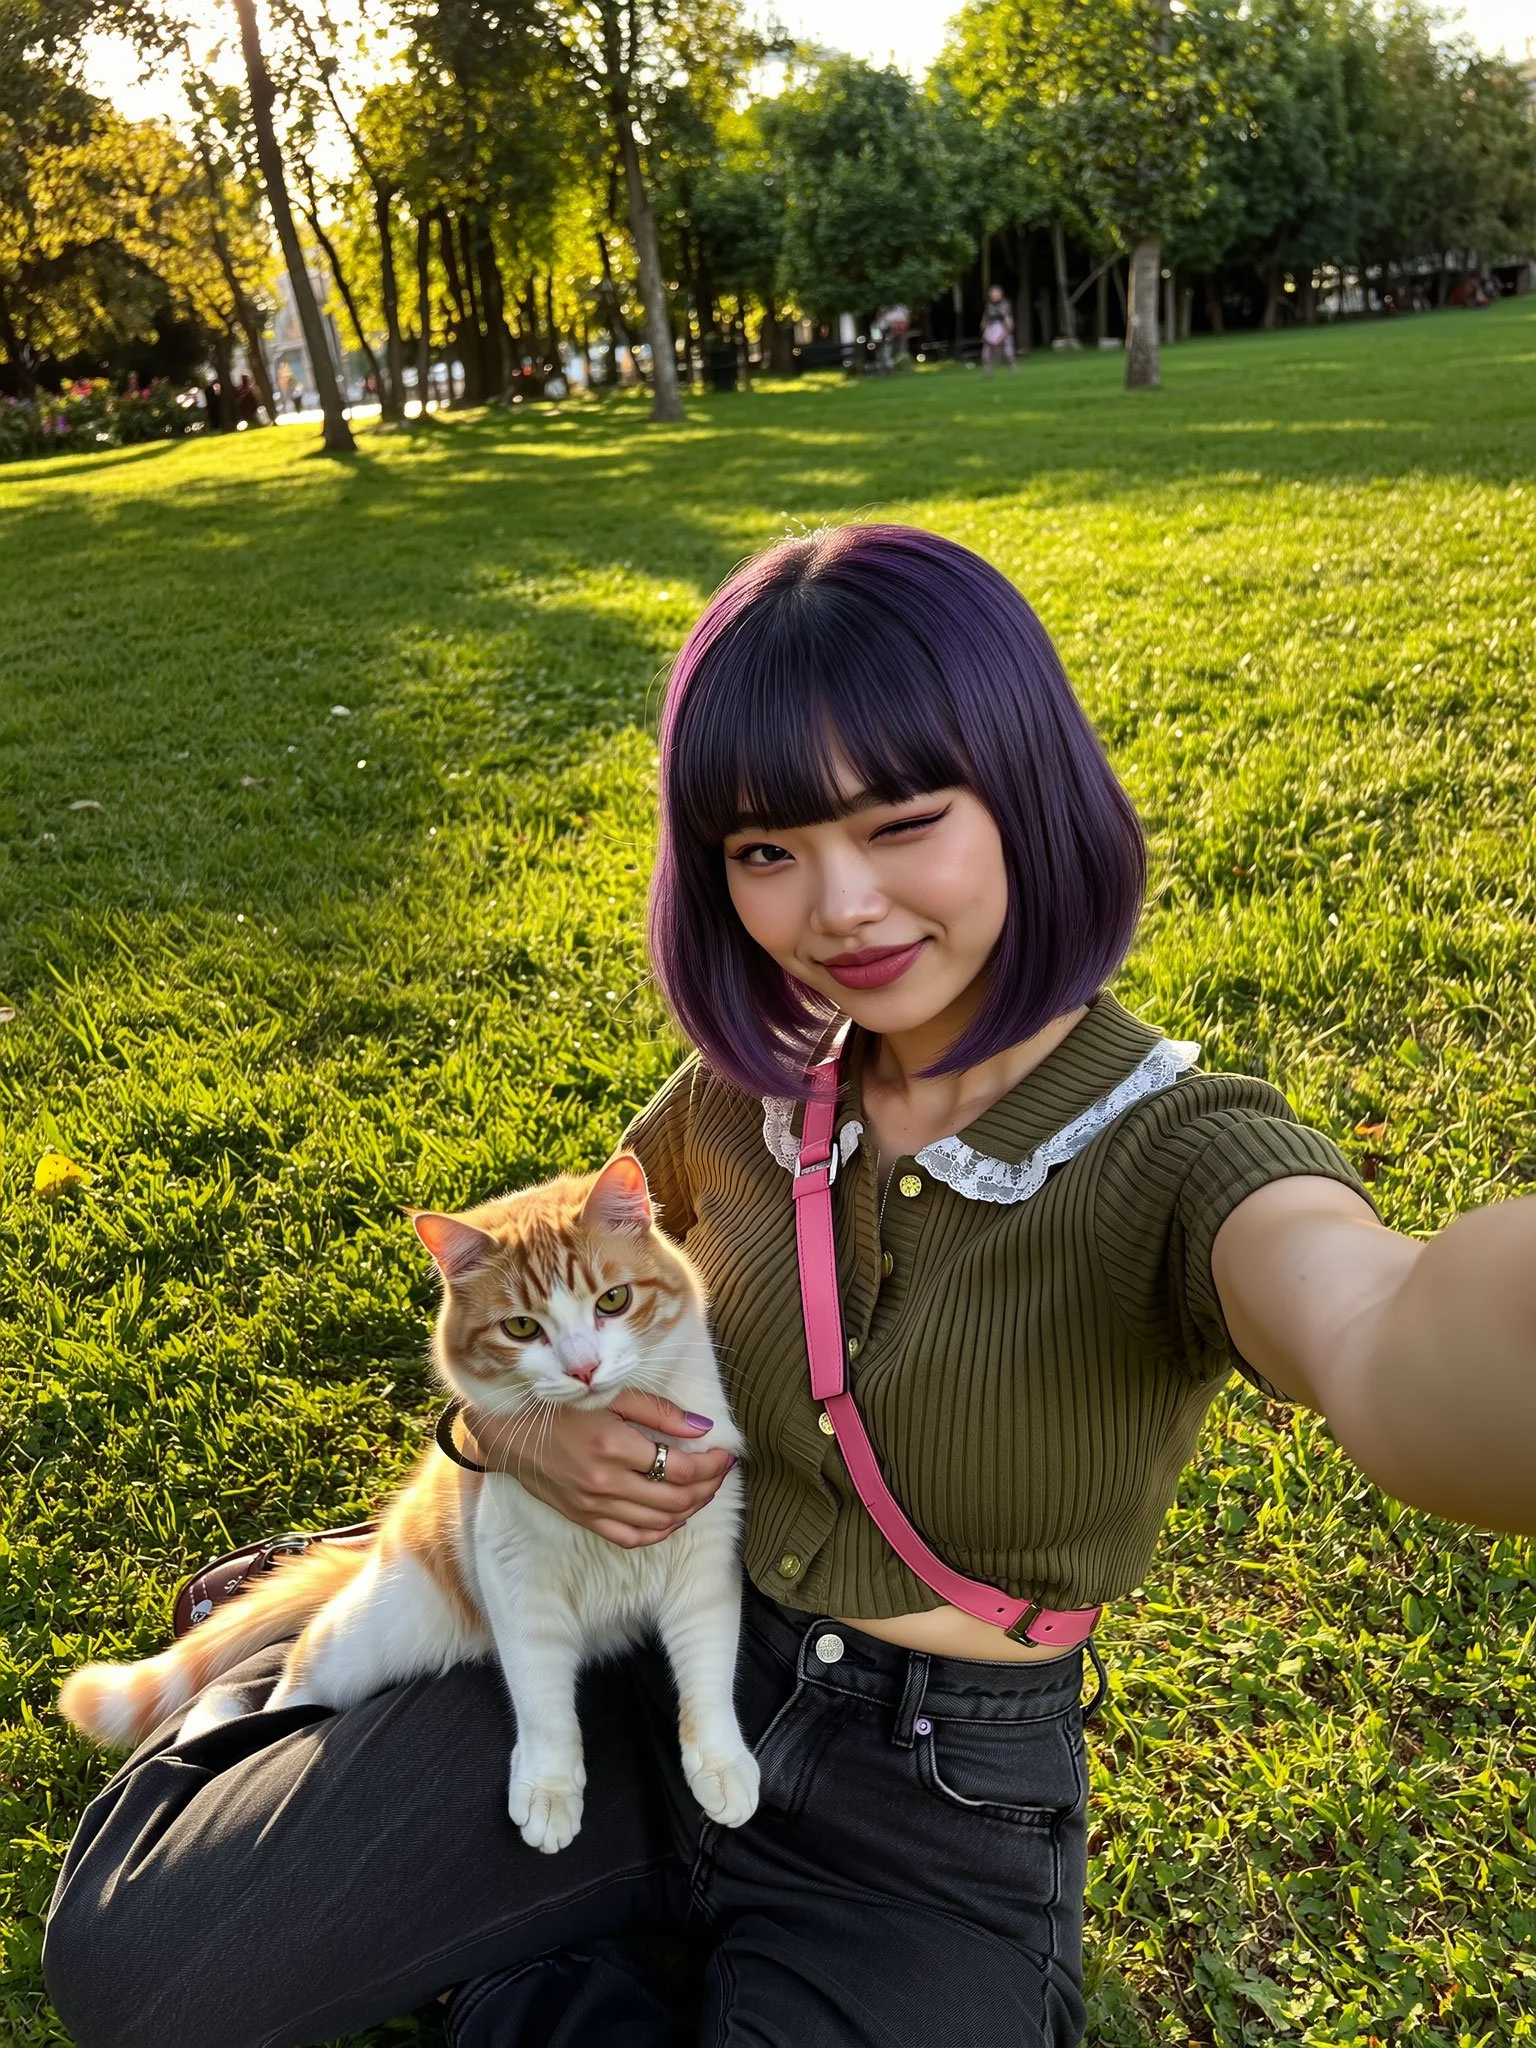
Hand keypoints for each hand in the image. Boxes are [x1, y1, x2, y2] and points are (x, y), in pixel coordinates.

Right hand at [460, 1391, 735, 1548]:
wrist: (509, 1431)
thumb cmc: (560, 1405)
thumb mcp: (611, 1395)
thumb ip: (660, 1411)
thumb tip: (703, 1427)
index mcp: (614, 1445)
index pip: (681, 1468)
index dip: (712, 1464)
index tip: (726, 1453)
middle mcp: (605, 1481)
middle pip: (675, 1499)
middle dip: (708, 1487)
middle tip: (721, 1471)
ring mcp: (593, 1505)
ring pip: (658, 1523)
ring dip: (690, 1510)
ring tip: (704, 1491)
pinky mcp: (583, 1517)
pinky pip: (630, 1537)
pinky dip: (658, 1532)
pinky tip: (674, 1518)